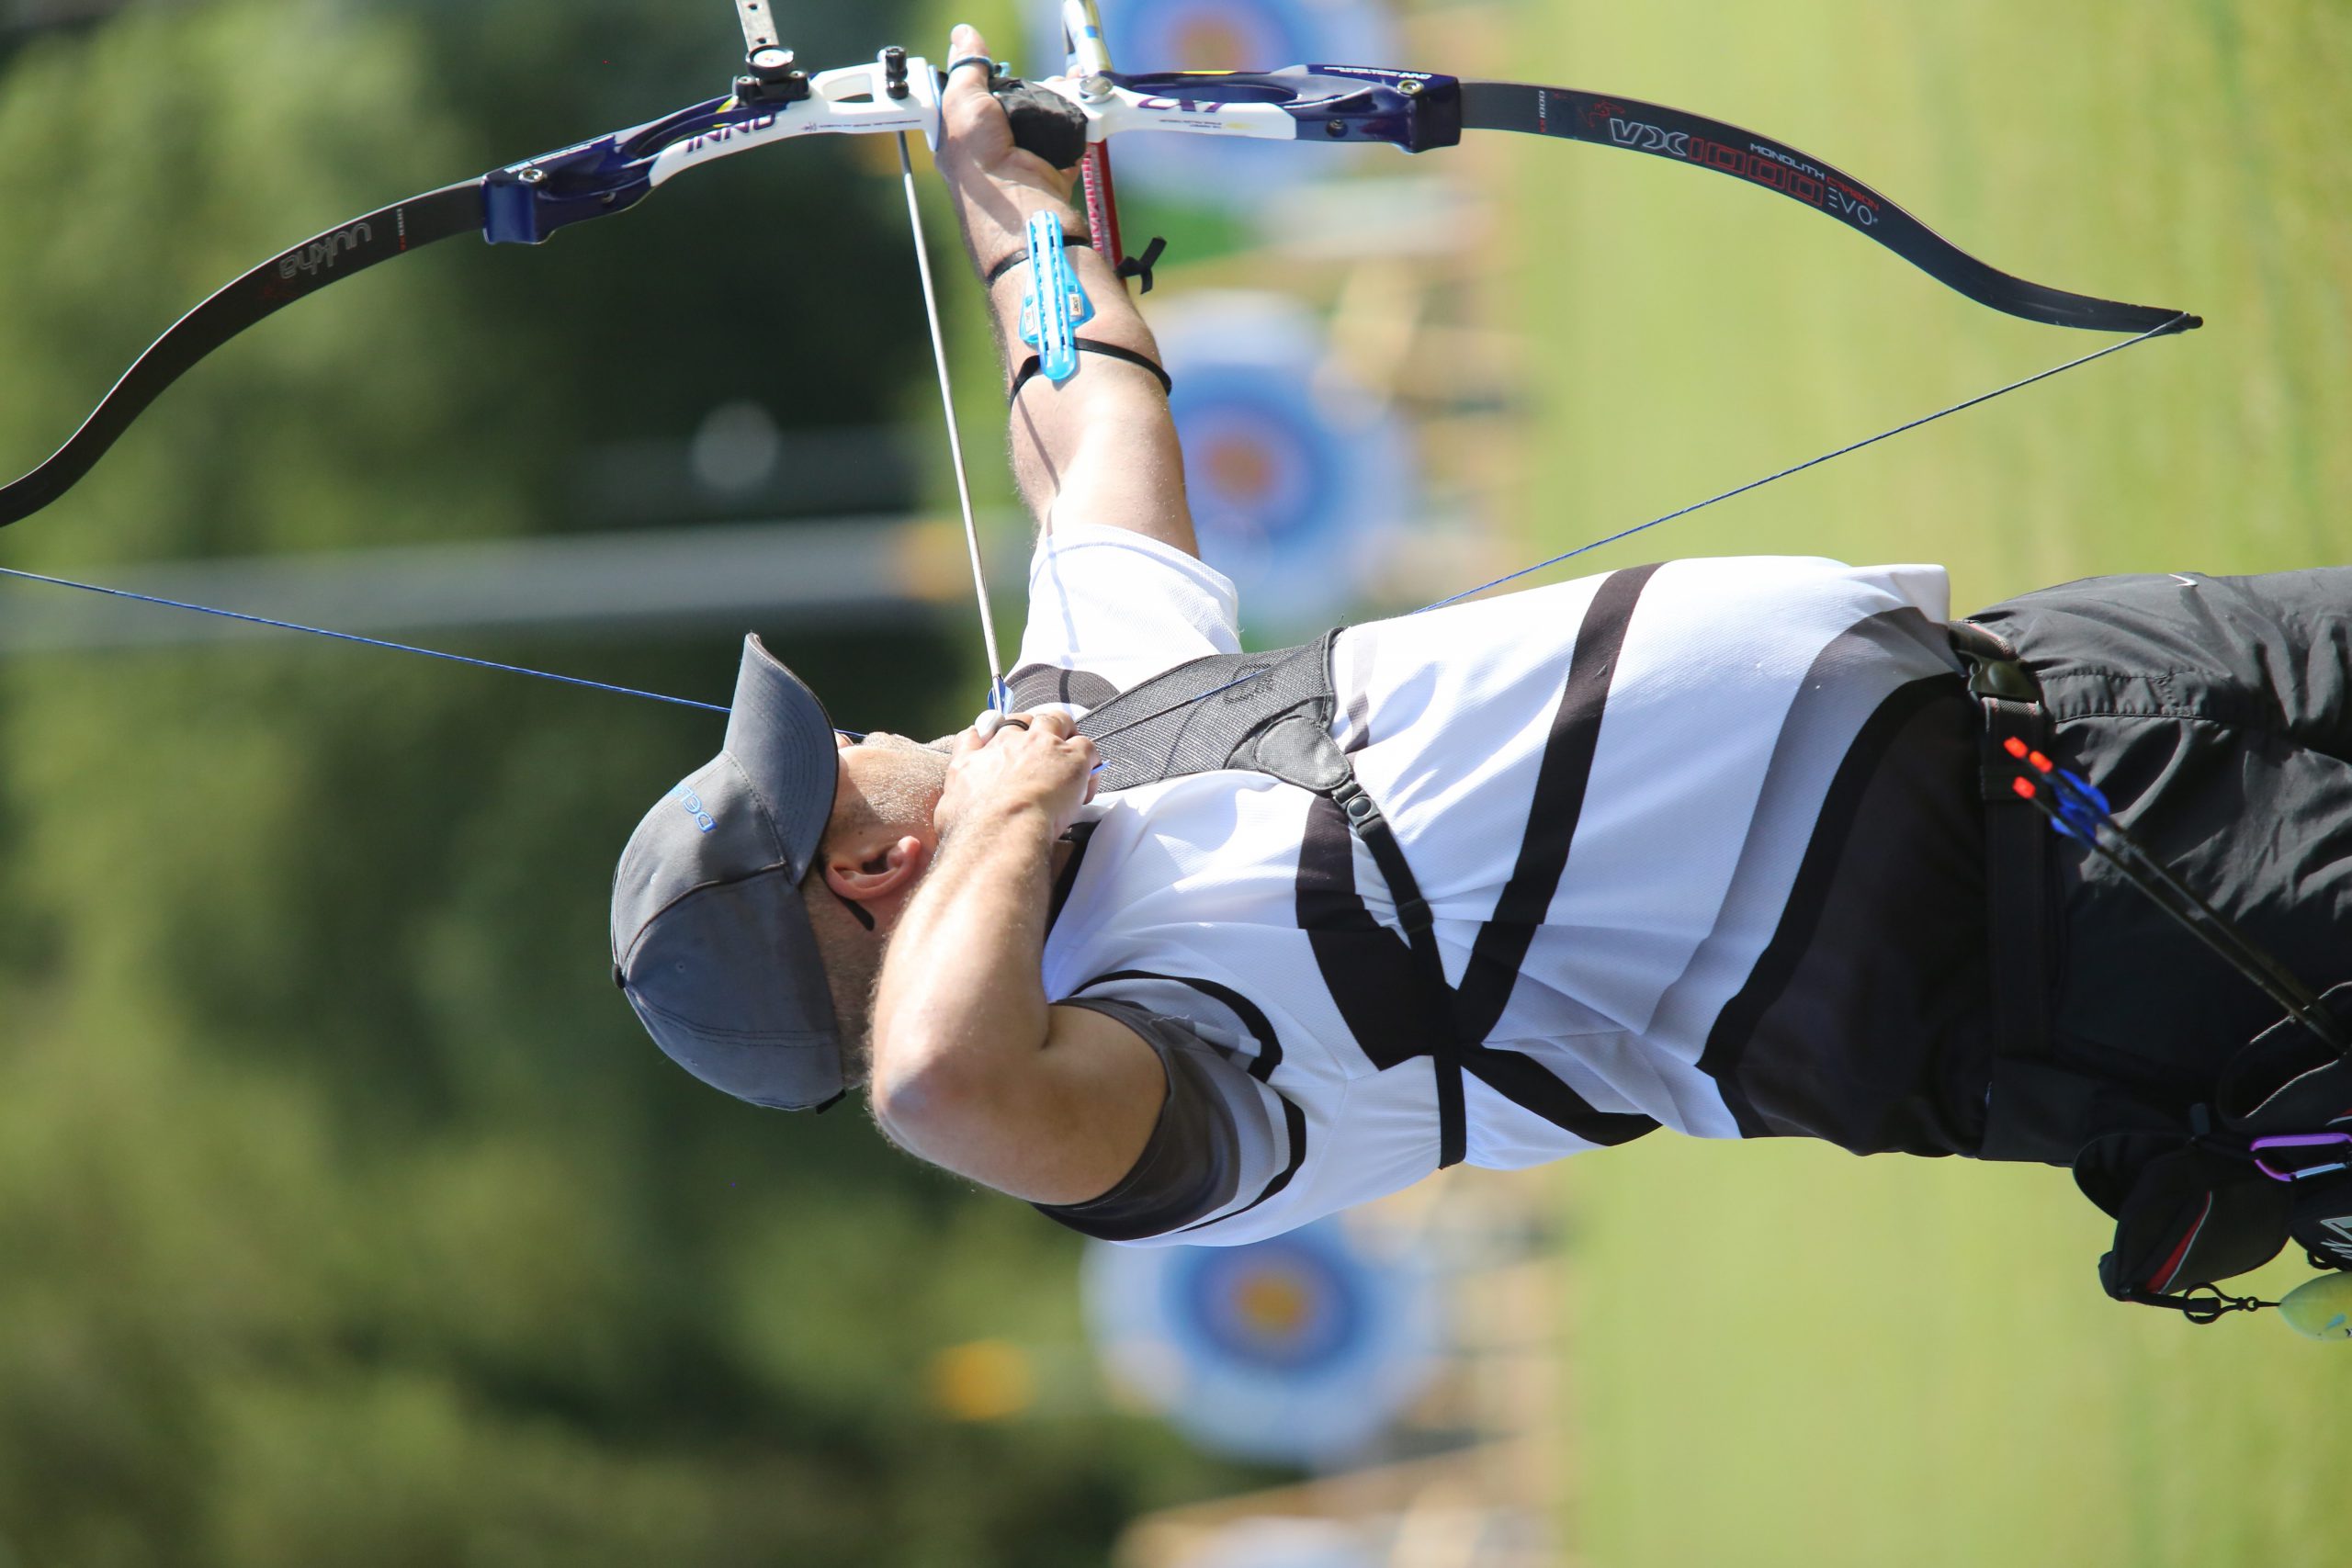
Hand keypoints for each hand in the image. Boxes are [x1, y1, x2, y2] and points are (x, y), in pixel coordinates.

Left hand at [936, 24, 1077, 265]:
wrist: (1023, 220)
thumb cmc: (983, 171)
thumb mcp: (963, 107)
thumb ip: (967, 69)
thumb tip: (964, 37)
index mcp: (960, 141)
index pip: (972, 99)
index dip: (988, 77)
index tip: (1002, 62)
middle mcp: (988, 155)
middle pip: (1012, 110)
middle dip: (1034, 87)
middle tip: (1052, 74)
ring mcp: (1020, 168)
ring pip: (1041, 125)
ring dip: (1060, 103)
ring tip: (1075, 85)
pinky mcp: (1049, 179)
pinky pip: (1065, 148)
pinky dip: (1077, 131)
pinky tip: (1084, 113)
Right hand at [936, 708, 1098, 841]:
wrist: (1000, 832)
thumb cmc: (972, 828)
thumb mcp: (948, 807)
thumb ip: (955, 793)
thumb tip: (953, 798)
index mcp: (976, 757)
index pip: (982, 732)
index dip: (994, 736)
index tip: (1001, 743)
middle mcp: (1009, 743)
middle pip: (1024, 719)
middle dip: (1033, 728)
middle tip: (1042, 748)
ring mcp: (1042, 746)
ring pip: (1059, 720)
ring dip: (1066, 733)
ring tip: (1070, 755)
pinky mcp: (1071, 758)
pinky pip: (1087, 746)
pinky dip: (1090, 760)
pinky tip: (1088, 780)